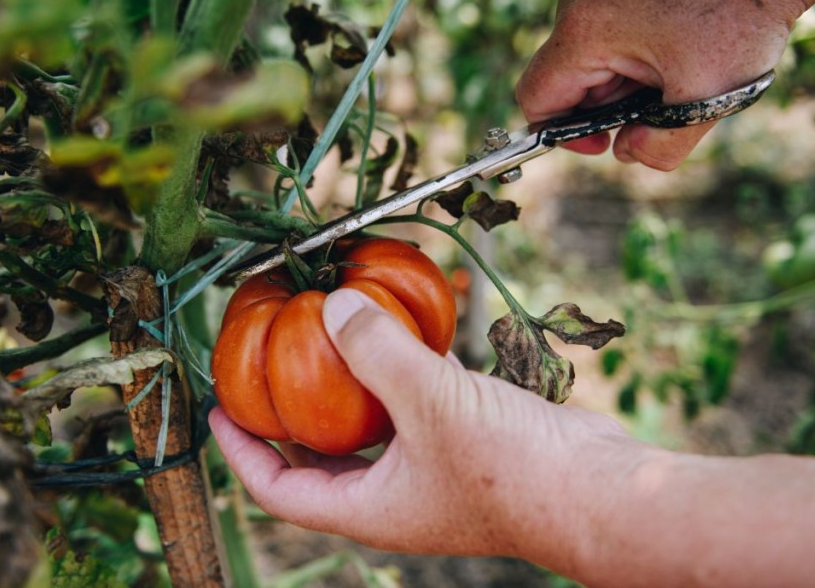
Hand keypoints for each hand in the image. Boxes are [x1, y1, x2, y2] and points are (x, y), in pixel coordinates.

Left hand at [209, 288, 635, 560]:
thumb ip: (377, 351)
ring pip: (371, 427)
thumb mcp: (429, 403)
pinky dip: (401, 371)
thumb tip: (334, 305)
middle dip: (289, 418)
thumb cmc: (508, 468)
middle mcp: (394, 493)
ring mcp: (431, 468)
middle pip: (320, 459)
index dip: (242, 453)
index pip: (280, 490)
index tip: (218, 411)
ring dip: (347, 387)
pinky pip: (416, 403)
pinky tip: (400, 329)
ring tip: (326, 338)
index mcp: (369, 508)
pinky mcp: (465, 441)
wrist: (596, 489)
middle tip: (263, 368)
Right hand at [516, 0, 798, 169]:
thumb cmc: (742, 17)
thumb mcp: (706, 101)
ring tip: (675, 73)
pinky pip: (601, 35)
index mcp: (586, 26)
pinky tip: (672, 52)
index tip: (606, 141)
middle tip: (659, 104)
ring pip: (585, 60)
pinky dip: (630, 57)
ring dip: (622, 82)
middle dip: (606, 107)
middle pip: (564, 80)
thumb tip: (626, 151)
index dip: (563, 133)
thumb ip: (660, 147)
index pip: (537, 97)